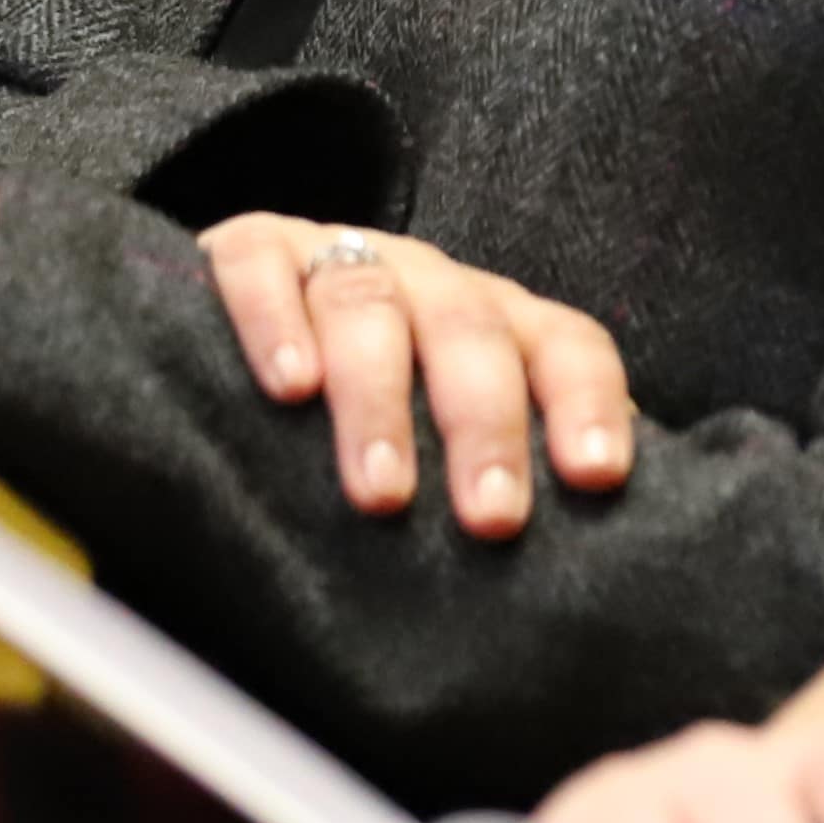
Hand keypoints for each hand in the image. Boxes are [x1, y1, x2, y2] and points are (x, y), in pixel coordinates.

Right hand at [196, 214, 638, 532]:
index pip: (564, 344)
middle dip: (485, 423)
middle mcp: (426, 282)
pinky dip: (277, 321)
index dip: (587, 402)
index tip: (596, 476)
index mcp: (492, 323)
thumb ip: (499, 482)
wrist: (227, 328)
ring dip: (380, 397)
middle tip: (491, 517)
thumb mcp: (441, 444)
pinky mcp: (250, 249)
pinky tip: (291, 387)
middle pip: (470, 331)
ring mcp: (337, 257)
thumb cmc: (362, 413)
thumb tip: (581, 574)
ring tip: (384, 491)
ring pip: (369, 304)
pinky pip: (262, 269)